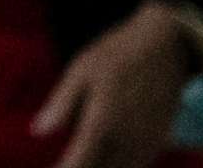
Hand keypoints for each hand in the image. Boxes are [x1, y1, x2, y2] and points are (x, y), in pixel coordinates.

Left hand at [33, 0, 195, 167]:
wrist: (165, 46)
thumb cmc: (117, 54)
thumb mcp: (80, 72)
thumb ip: (60, 106)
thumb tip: (37, 131)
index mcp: (102, 123)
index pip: (79, 163)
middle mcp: (126, 140)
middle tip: (67, 163)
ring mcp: (146, 142)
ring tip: (85, 159)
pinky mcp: (160, 139)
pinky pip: (138, 163)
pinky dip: (122, 165)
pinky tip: (107, 158)